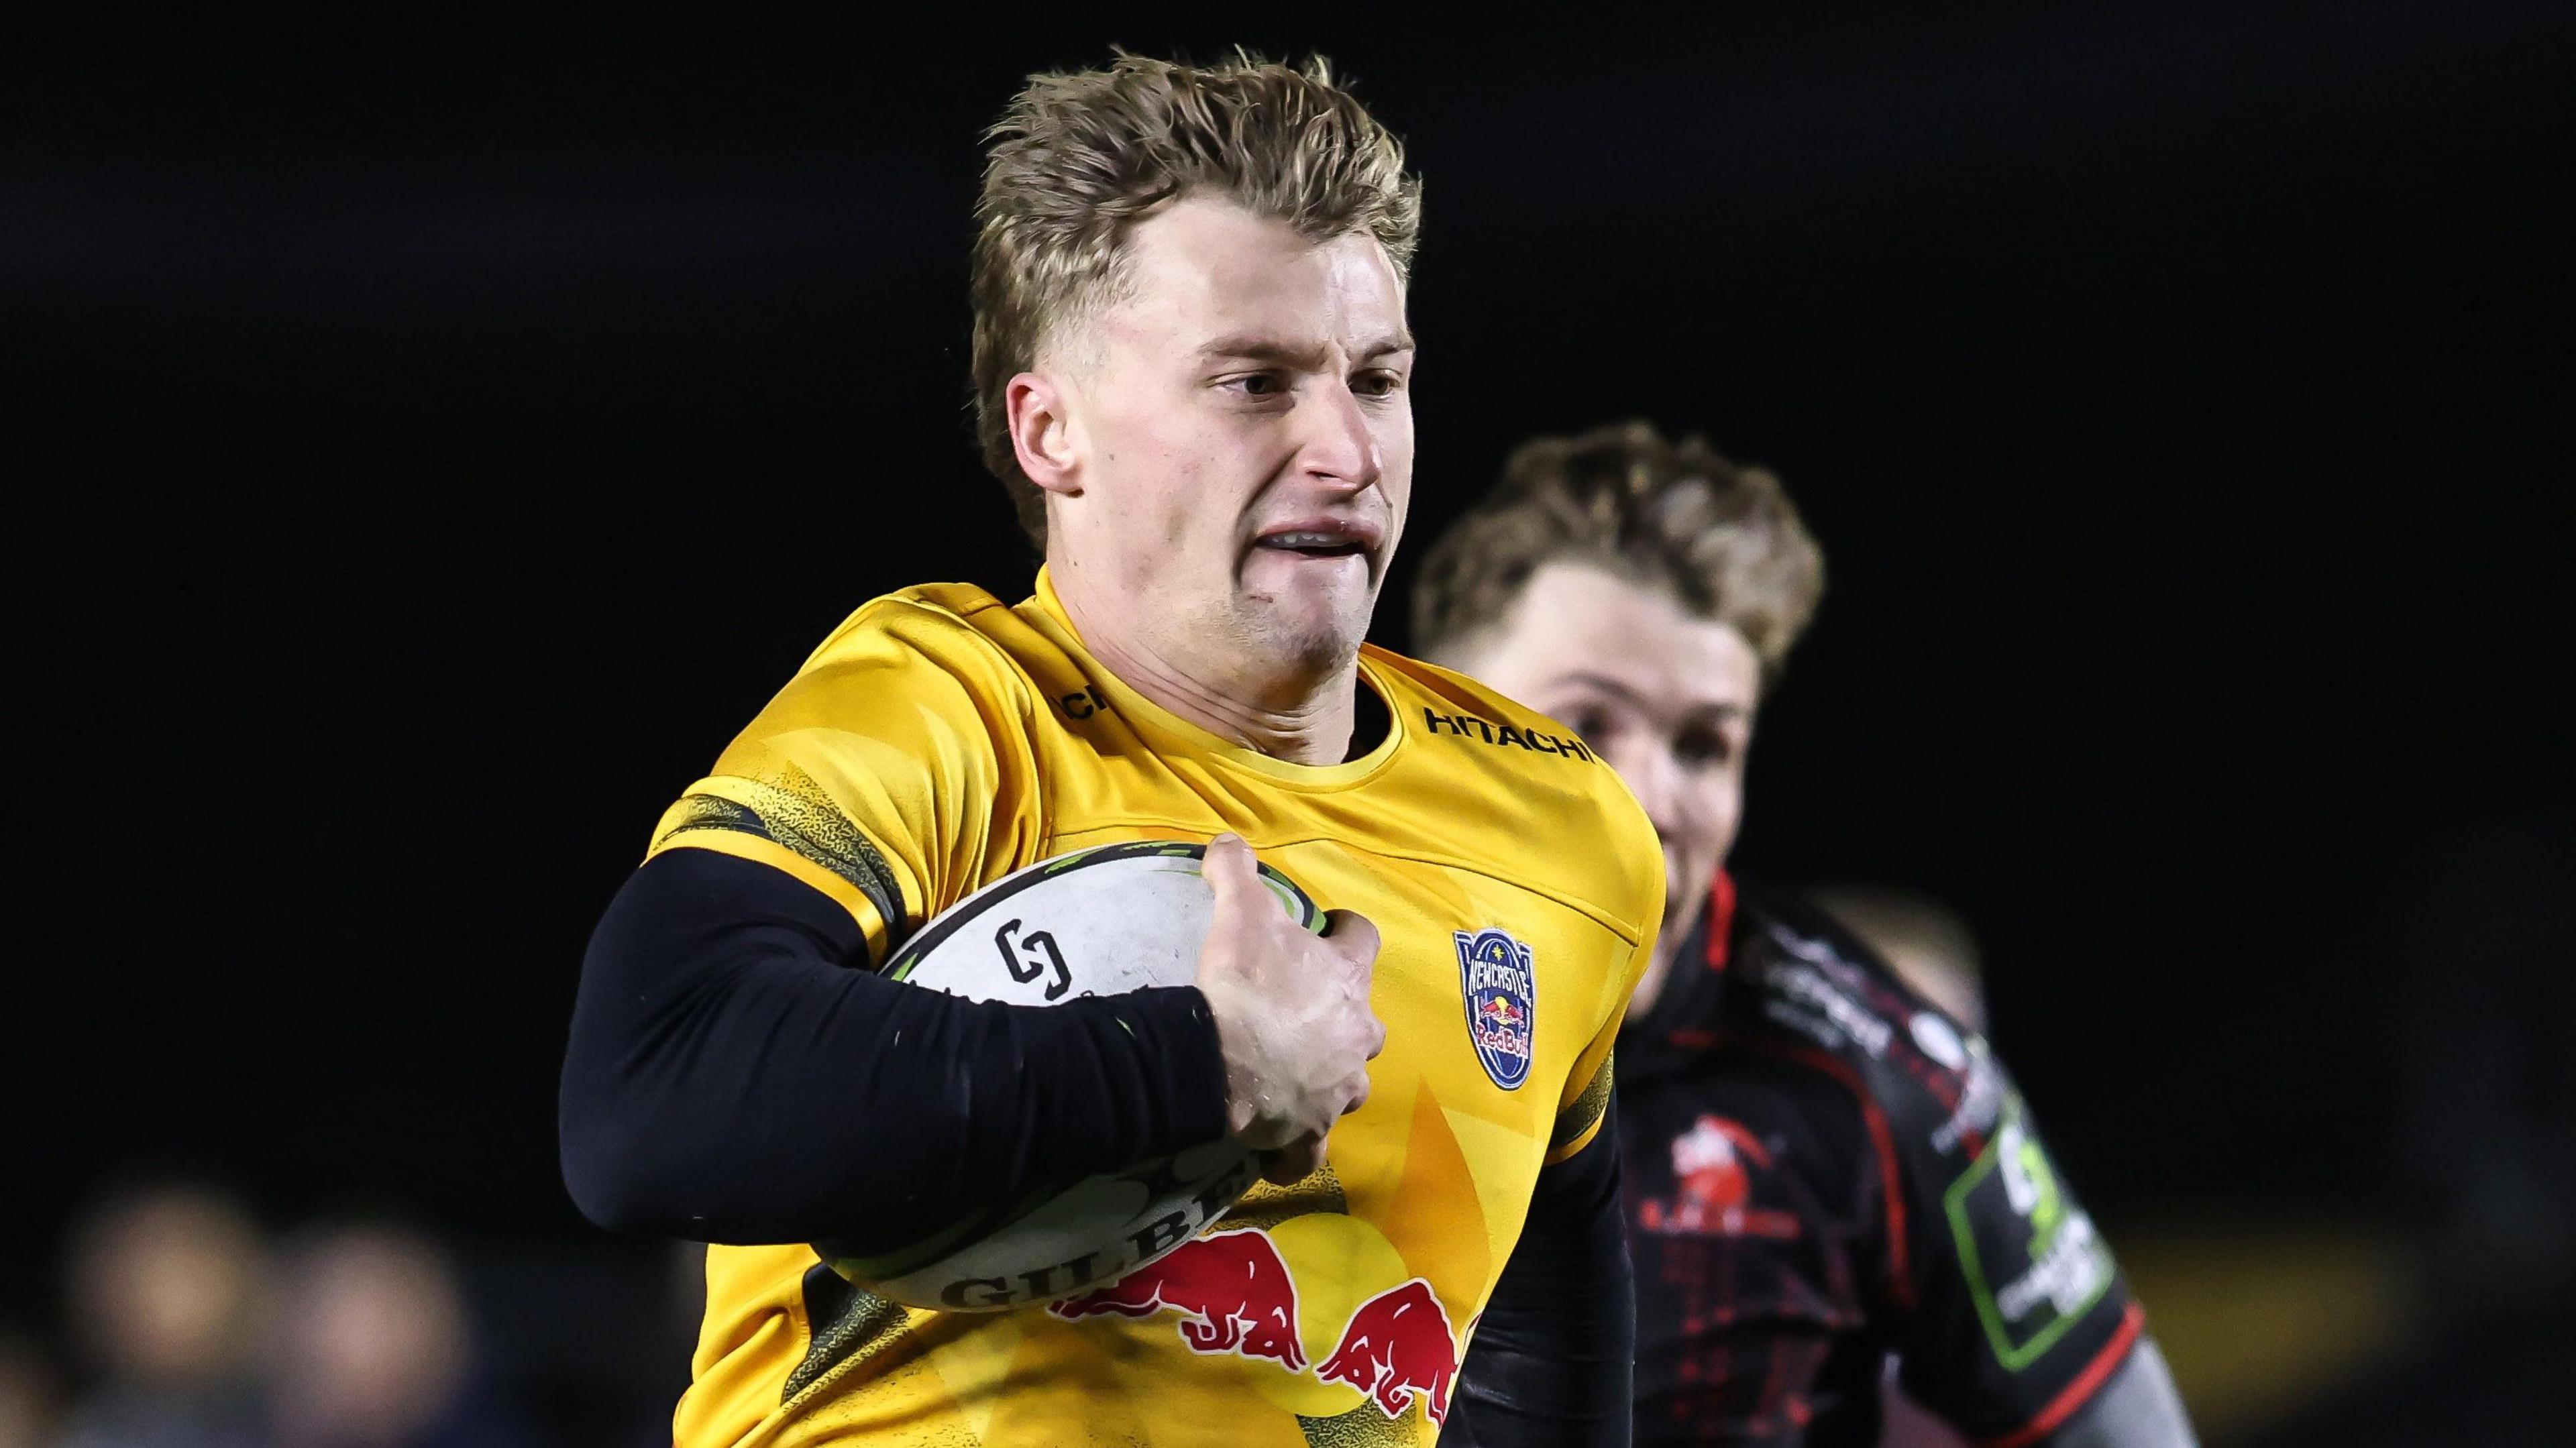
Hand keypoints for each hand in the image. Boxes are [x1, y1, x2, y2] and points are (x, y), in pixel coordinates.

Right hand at [1193, 834, 1384, 1184]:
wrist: (1219, 1060)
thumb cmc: (1242, 981)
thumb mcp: (1239, 911)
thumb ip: (1237, 870)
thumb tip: (1227, 840)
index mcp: (1346, 977)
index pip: (1365, 940)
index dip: (1348, 930)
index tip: (1330, 926)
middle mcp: (1356, 1034)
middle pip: (1366, 1022)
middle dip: (1342, 1016)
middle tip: (1303, 1009)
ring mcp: (1339, 1087)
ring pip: (1348, 1084)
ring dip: (1329, 1077)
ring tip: (1294, 1073)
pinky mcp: (1311, 1131)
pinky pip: (1310, 1148)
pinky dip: (1297, 1148)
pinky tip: (1277, 1146)